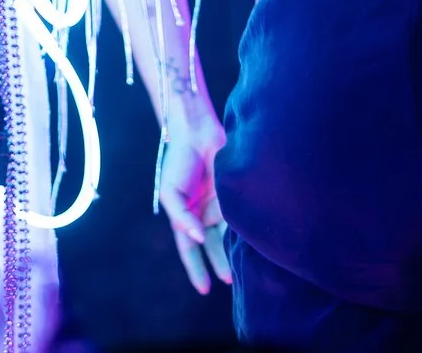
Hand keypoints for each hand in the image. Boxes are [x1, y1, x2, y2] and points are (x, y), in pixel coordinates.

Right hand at [155, 111, 232, 294]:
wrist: (198, 133)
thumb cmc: (179, 161)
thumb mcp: (170, 192)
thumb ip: (181, 217)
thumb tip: (199, 238)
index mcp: (184, 216)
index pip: (190, 249)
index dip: (196, 269)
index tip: (205, 289)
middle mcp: (203, 215)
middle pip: (212, 246)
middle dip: (220, 263)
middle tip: (230, 280)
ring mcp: (220, 206)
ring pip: (228, 235)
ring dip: (233, 250)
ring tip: (241, 266)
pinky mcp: (236, 196)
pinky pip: (240, 217)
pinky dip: (244, 230)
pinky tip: (251, 242)